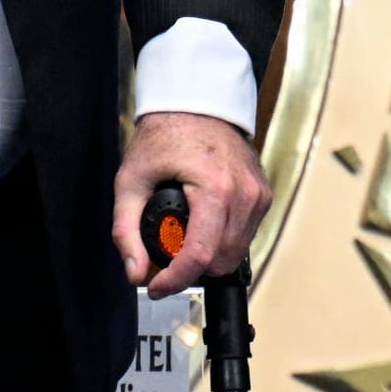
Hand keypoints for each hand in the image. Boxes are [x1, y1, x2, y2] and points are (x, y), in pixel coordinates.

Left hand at [114, 109, 270, 296]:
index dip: (175, 280)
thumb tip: (135, 273)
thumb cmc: (164, 135)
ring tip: (183, 243)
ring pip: (236, 253)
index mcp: (215, 189)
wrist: (197, 103)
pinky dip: (223, 242)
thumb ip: (126, 231)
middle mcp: (244, 195)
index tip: (155, 287)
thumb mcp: (131, 181)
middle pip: (221, 261)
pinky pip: (246, 236)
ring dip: (209, 259)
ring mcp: (259, 196)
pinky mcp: (264, 196)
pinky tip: (203, 227)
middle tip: (165, 262)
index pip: (201, 255)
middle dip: (191, 271)